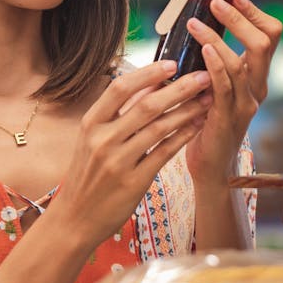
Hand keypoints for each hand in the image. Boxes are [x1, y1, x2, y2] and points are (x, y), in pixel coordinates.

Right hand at [49, 61, 212, 246]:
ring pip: (160, 128)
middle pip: (147, 105)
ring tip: (207, 99)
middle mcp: (102, 140)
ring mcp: (118, 162)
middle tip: (203, 76)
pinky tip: (197, 125)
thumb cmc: (87, 175)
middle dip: (179, 88)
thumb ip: (115, 115)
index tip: (172, 63)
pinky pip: (164, 153)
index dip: (148, 74)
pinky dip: (183, 136)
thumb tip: (148, 84)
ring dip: (187, 110)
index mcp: (91, 124)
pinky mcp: (134, 182)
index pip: (121, 89)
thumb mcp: (91, 140)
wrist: (75, 218)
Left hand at [185, 0, 281, 186]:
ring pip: (241, 62)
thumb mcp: (213, 88)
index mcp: (256, 78)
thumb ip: (211, 65)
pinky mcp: (227, 118)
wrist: (210, 168)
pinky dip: (215, 66)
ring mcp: (245, 104)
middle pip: (264, 43)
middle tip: (217, 3)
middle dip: (241, 18)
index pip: (269, 36)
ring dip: (217, 38)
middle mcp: (257, 88)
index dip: (255, 13)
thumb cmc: (206, 124)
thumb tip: (194, 30)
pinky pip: (225, 87)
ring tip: (195, 23)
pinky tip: (203, 51)